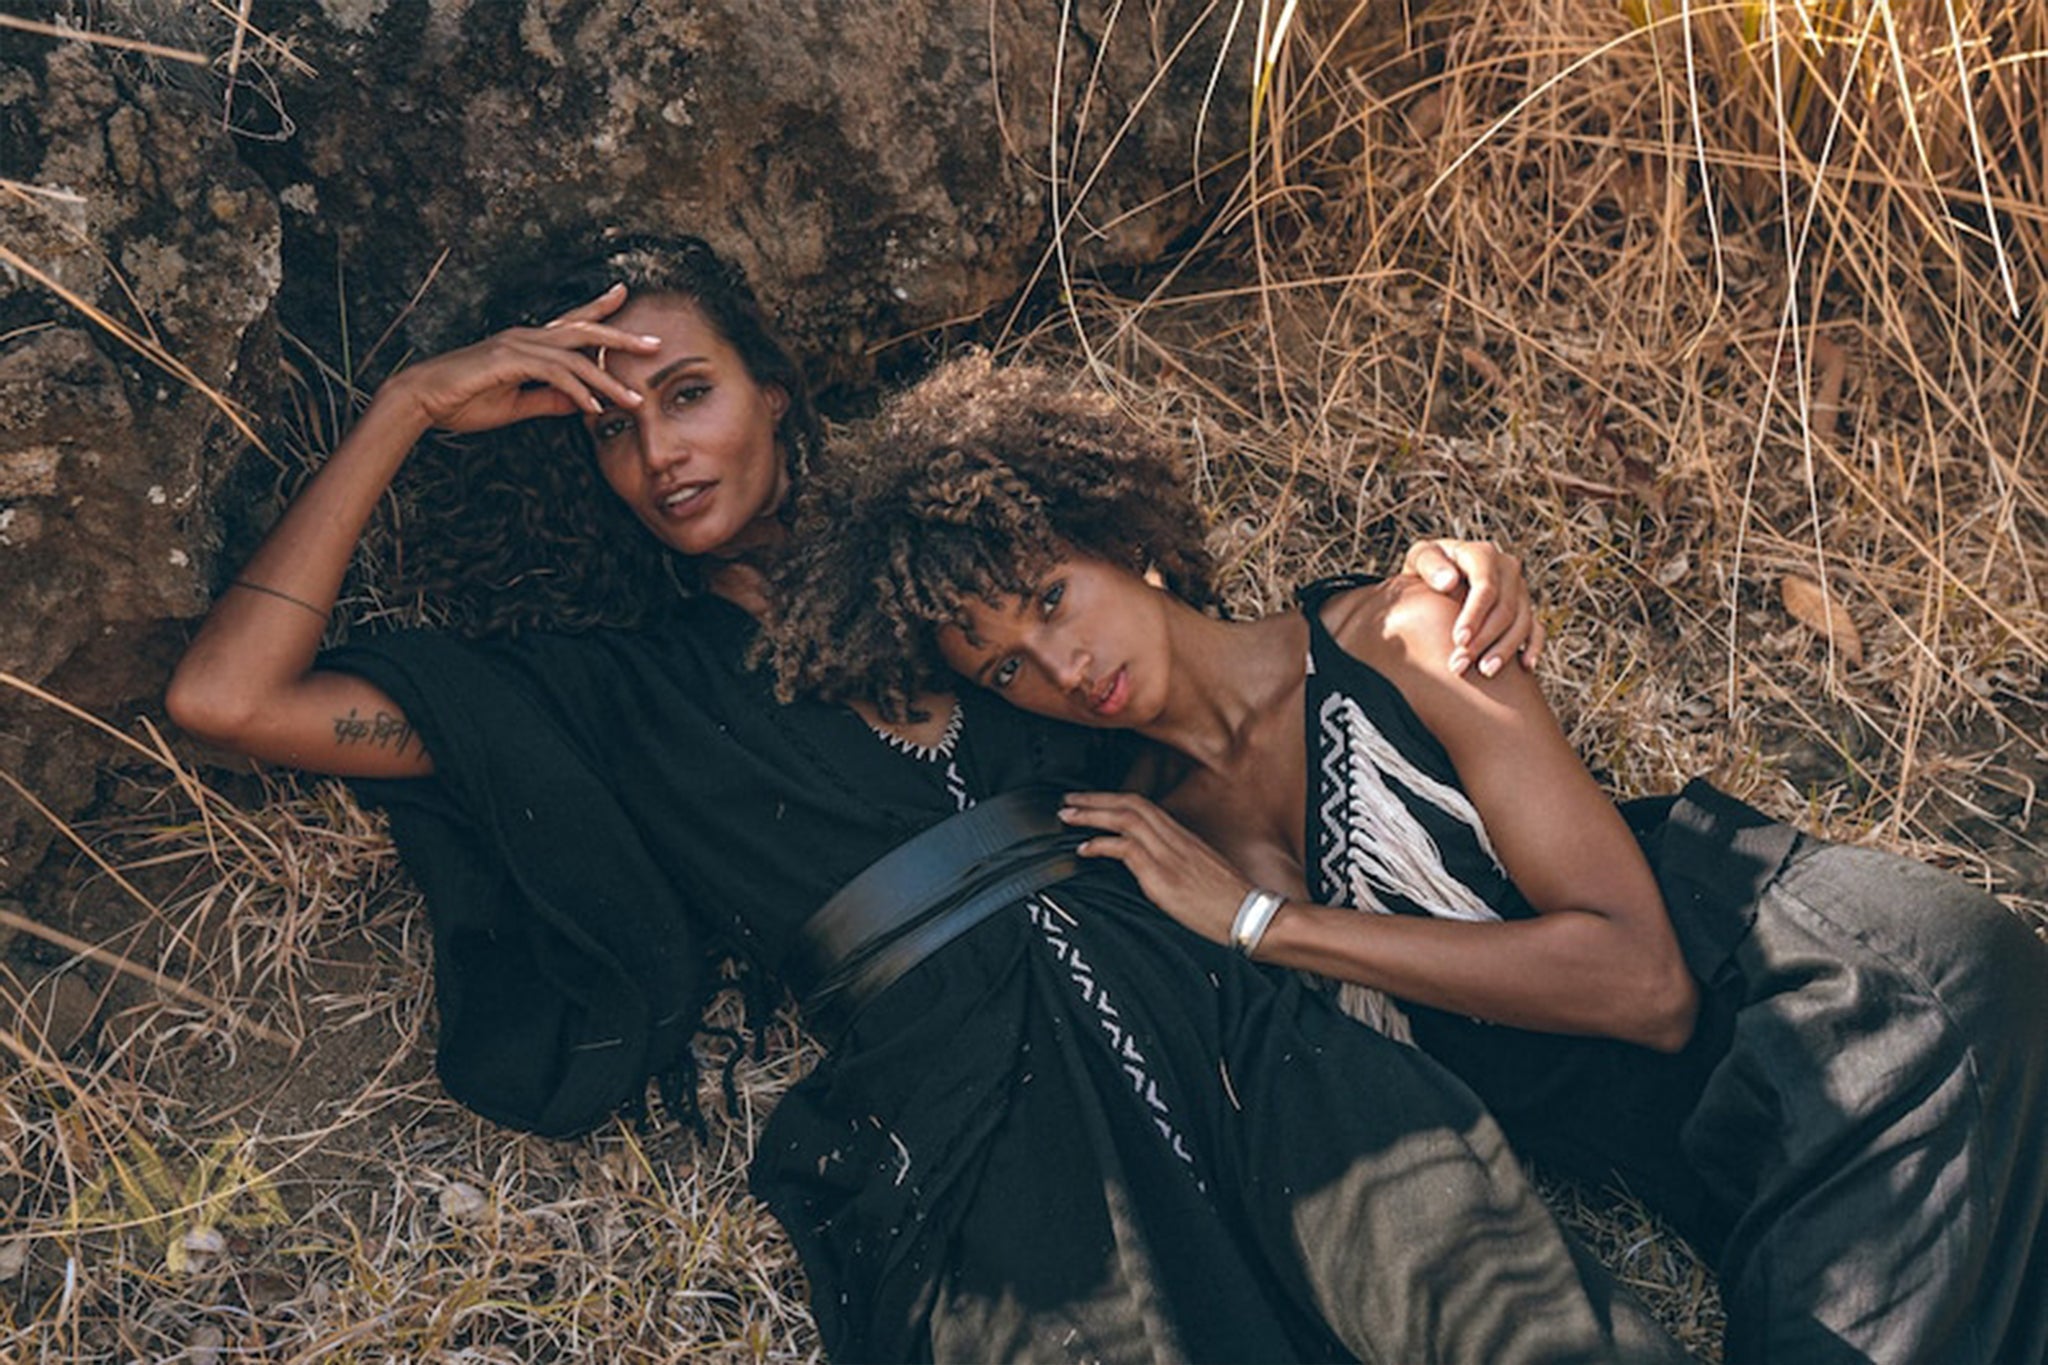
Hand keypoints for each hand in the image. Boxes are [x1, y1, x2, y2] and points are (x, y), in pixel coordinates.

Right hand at [376, 284, 663, 433]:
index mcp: (527, 343)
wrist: (421, 401)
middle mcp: (525, 337)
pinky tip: (593, 409)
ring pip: (575, 358)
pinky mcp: (506, 362)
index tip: (623, 295)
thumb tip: (580, 404)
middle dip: (621, 338)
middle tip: (655, 344)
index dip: (598, 309)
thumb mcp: (515, 405)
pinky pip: (553, 374)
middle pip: (583, 331)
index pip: (571, 323)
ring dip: (606, 382)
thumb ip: (548, 401)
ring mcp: (516, 346)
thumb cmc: (463, 401)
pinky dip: (577, 390)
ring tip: (634, 402)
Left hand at [1059, 791, 1255, 946]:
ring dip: (1091, 815)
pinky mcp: (1163, 875)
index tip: (1090, 801)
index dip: (1113, 800)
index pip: (1143, 805)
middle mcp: (1175, 839)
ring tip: (1066, 817)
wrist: (1251, 917)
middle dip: (1094, 800)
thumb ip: (1174, 864)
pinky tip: (1084, 849)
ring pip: (1124, 818)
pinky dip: (1101, 844)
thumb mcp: (1200, 875)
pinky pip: (1126, 848)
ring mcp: (1169, 854)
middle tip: (1067, 801)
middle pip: (1130, 804)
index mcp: (1183, 837)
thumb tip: (1148, 868)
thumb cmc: (1229, 903)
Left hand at [1400, 538, 1545, 676]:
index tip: (1458, 640)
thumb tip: (1449, 582)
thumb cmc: (1426, 570)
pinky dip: (1533, 647)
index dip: (1475, 614)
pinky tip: (1525, 666)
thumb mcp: (1420, 559)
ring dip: (1504, 649)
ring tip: (1484, 672)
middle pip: (1505, 608)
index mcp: (1482, 554)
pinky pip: (1536, 628)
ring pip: (1522, 622)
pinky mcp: (1524, 608)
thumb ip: (1429, 565)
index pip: (1486, 586)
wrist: (1438, 578)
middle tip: (1459, 665)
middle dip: (1483, 640)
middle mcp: (1507, 568)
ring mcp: (1519, 589)